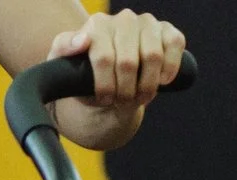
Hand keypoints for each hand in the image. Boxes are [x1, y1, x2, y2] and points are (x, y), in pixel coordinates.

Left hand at [49, 9, 185, 108]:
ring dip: (147, 85)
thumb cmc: (80, 72)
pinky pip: (175, 45)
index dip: (104, 85)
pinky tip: (161, 82)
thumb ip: (63, 50)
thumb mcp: (61, 65)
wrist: (105, 77)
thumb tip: (82, 41)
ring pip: (153, 56)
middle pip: (128, 62)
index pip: (104, 58)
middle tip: (120, 103)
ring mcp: (146, 23)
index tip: (103, 99)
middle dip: (125, 90)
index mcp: (96, 25)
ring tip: (138, 98)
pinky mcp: (167, 30)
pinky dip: (169, 68)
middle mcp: (123, 19)